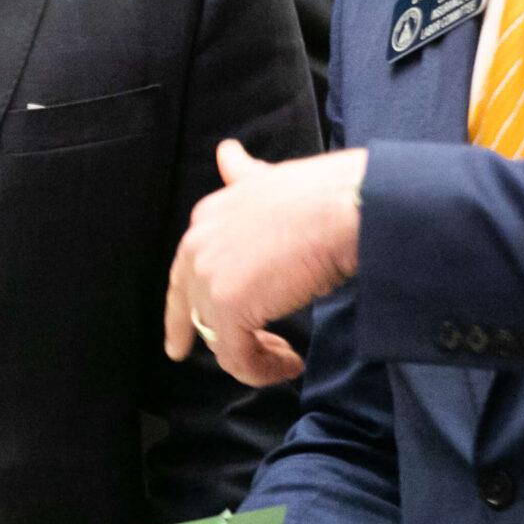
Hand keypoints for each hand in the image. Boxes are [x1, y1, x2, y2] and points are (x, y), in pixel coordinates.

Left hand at [164, 140, 363, 385]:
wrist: (344, 207)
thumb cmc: (323, 192)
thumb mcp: (270, 179)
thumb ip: (244, 175)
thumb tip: (227, 153)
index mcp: (207, 216)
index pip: (184, 274)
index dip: (181, 312)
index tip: (179, 344)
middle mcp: (198, 245)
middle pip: (195, 310)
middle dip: (217, 340)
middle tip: (250, 360)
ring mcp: (210, 278)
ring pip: (218, 338)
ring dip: (254, 355)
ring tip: (286, 357)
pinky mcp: (230, 308)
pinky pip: (237, 358)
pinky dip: (263, 370)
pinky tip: (291, 364)